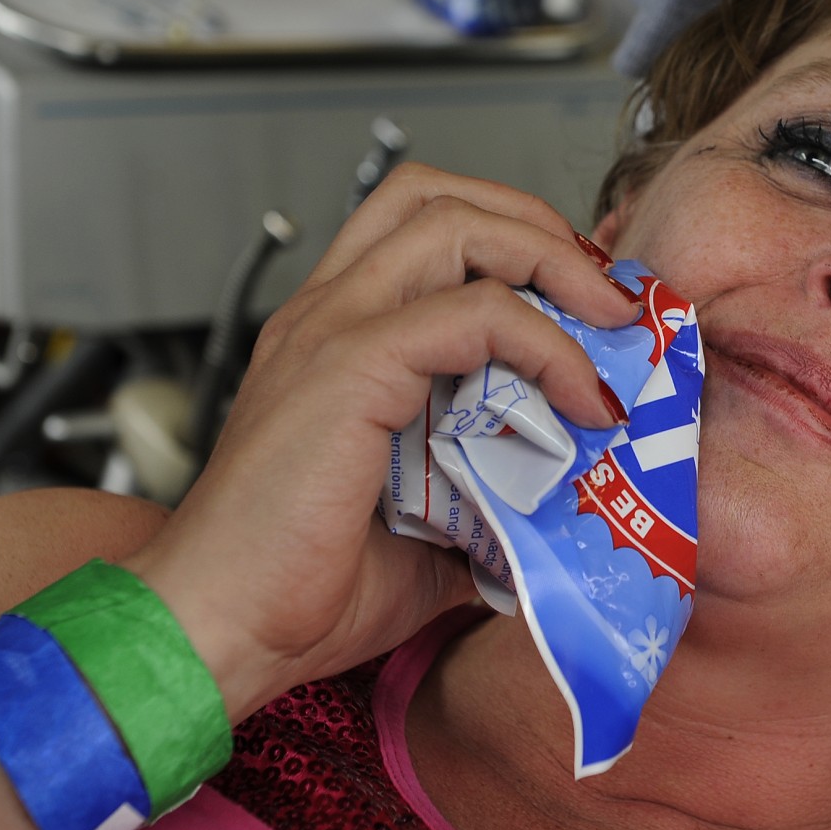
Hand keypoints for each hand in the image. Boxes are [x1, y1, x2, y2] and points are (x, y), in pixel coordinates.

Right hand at [124, 164, 636, 720]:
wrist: (220, 633)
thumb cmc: (301, 588)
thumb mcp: (428, 528)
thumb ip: (489, 493)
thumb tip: (561, 504)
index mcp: (338, 335)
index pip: (426, 226)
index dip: (516, 242)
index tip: (585, 306)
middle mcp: (329, 312)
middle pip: (441, 196)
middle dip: (541, 227)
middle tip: (605, 298)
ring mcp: (332, 330)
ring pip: (457, 225)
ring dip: (554, 263)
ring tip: (610, 327)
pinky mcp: (350, 367)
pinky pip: (475, 314)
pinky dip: (547, 344)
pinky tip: (583, 403)